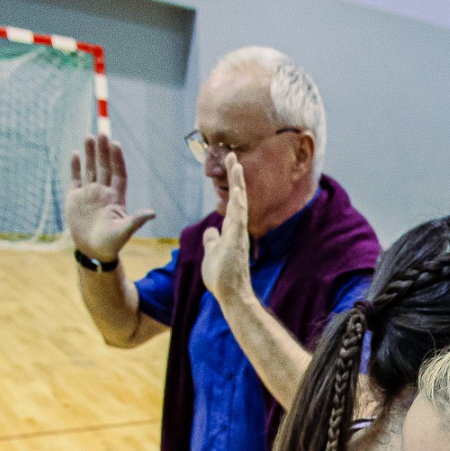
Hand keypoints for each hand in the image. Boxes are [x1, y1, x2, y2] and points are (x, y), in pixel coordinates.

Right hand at [65, 135, 156, 262]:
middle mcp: (103, 191)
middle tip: (101, 132)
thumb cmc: (111, 244)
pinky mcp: (75, 198)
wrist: (93, 252)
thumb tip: (152, 213)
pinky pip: (76, 178)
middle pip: (104, 166)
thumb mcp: (124, 232)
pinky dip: (75, 166)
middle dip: (103, 150)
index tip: (116, 144)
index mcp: (116, 197)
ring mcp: (89, 193)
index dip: (118, 159)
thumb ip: (136, 220)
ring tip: (89, 136)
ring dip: (89, 153)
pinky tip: (75, 153)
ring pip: (90, 168)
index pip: (118, 173)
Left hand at [200, 155, 252, 303]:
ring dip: (237, 183)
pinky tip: (236, 188)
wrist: (231, 295)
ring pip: (239, 203)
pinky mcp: (237, 241)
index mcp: (230, 230)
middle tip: (232, 155)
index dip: (230, 185)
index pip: (231, 203)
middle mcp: (237, 228)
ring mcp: (238, 234)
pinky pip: (238, 217)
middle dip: (234, 176)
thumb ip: (211, 241)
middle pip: (237, 197)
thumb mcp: (211, 254)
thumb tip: (210, 231)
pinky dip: (237, 202)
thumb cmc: (222, 277)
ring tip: (235, 163)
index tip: (230, 167)